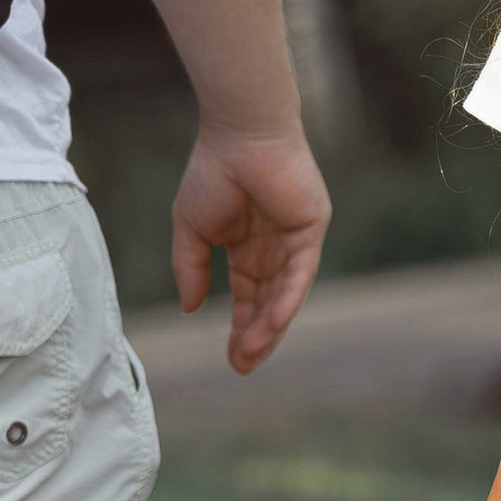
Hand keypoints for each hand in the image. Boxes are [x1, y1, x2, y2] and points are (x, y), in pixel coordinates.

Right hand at [170, 129, 330, 373]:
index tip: (231, 358)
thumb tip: (189, 308)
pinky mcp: (311, 228)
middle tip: (242, 366)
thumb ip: (190, 268)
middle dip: (256, 334)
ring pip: (285, 293)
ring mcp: (295, 240)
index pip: (248, 295)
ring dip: (270, 324)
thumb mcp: (191, 229)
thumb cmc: (213, 173)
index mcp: (247, 246)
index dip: (241, 326)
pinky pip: (301, 272)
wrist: (238, 135)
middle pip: (268, 301)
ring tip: (252, 352)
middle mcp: (274, 248)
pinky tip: (273, 323)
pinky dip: (287, 298)